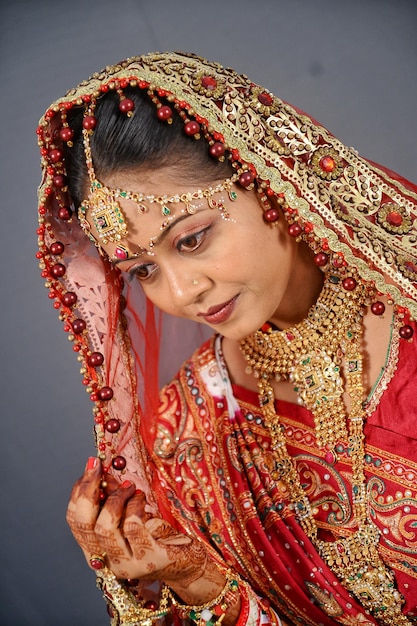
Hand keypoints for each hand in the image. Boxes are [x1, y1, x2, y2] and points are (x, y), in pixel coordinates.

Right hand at [66, 457, 208, 586]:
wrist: (187, 562)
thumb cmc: (157, 537)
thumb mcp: (130, 515)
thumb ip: (114, 498)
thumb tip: (102, 471)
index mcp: (97, 551)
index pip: (76, 522)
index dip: (79, 492)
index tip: (90, 466)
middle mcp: (107, 562)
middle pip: (85, 525)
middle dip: (88, 490)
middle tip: (98, 466)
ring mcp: (127, 565)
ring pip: (105, 528)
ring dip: (116, 498)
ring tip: (129, 485)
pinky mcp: (148, 560)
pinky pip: (132, 527)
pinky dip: (135, 505)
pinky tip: (141, 497)